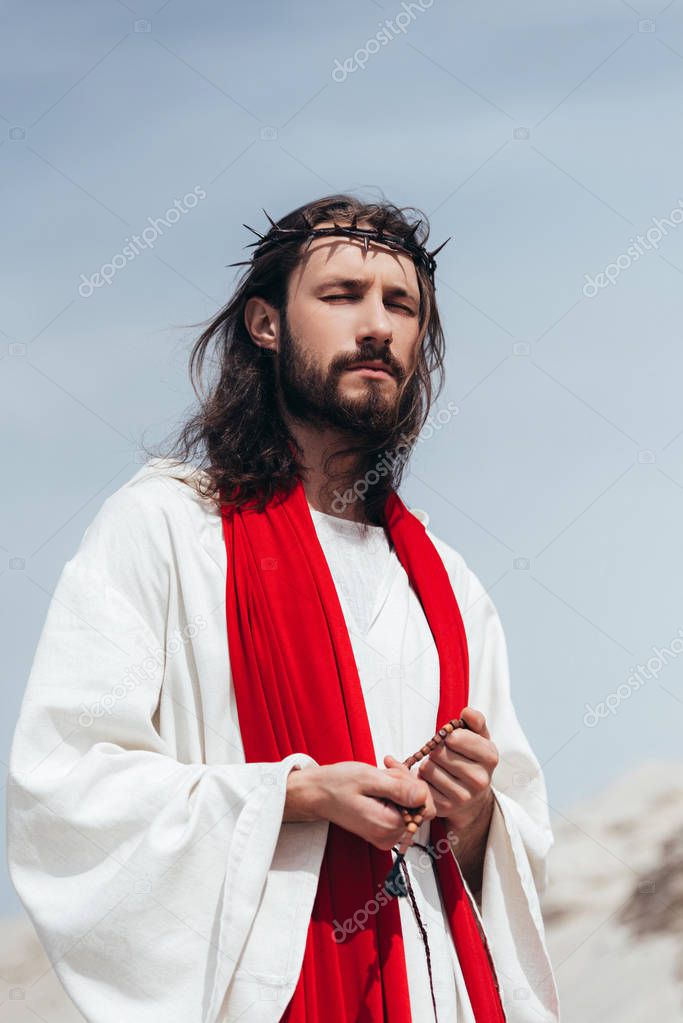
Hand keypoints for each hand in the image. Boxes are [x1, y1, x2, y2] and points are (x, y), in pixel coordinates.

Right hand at [284, 761, 435, 852]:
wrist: (316, 794)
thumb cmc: (336, 784)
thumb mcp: (368, 778)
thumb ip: (398, 788)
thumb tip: (423, 795)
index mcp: (387, 825)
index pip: (426, 807)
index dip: (416, 784)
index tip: (395, 770)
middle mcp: (389, 836)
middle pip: (419, 806)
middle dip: (406, 782)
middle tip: (386, 767)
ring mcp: (386, 835)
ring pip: (410, 806)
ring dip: (399, 785)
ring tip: (381, 772)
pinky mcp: (382, 830)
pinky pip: (400, 809)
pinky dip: (393, 792)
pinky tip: (380, 781)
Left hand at [415, 706, 497, 830]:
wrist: (473, 796)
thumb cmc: (472, 759)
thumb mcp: (479, 738)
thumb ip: (475, 721)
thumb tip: (467, 712)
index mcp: (490, 757)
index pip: (456, 737)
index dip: (448, 735)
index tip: (452, 739)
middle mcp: (480, 780)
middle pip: (439, 753)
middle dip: (437, 750)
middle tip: (443, 754)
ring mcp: (463, 797)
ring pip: (428, 769)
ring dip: (429, 764)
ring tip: (440, 768)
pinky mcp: (445, 808)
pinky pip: (422, 786)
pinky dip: (423, 781)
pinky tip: (434, 781)